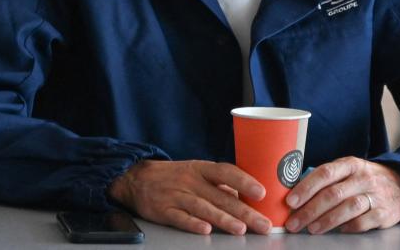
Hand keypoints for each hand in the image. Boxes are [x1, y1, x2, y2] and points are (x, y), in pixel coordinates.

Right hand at [108, 159, 272, 235]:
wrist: (136, 178)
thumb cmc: (174, 176)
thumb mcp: (196, 172)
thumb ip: (219, 185)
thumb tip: (244, 197)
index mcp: (201, 169)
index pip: (226, 172)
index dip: (245, 182)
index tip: (262, 192)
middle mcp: (191, 181)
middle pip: (221, 197)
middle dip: (245, 211)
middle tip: (263, 223)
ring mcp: (177, 195)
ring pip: (204, 208)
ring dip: (223, 219)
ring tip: (240, 229)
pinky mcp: (164, 210)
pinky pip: (180, 218)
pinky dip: (193, 224)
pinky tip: (206, 230)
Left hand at [283, 157, 399, 233]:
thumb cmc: (365, 179)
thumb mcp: (349, 171)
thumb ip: (327, 179)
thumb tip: (296, 194)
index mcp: (350, 164)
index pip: (325, 172)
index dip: (306, 187)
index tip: (290, 201)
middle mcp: (363, 177)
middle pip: (333, 193)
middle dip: (310, 210)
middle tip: (294, 222)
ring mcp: (375, 195)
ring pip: (347, 208)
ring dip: (326, 220)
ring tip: (311, 228)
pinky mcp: (384, 213)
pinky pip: (363, 222)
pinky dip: (347, 228)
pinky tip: (337, 231)